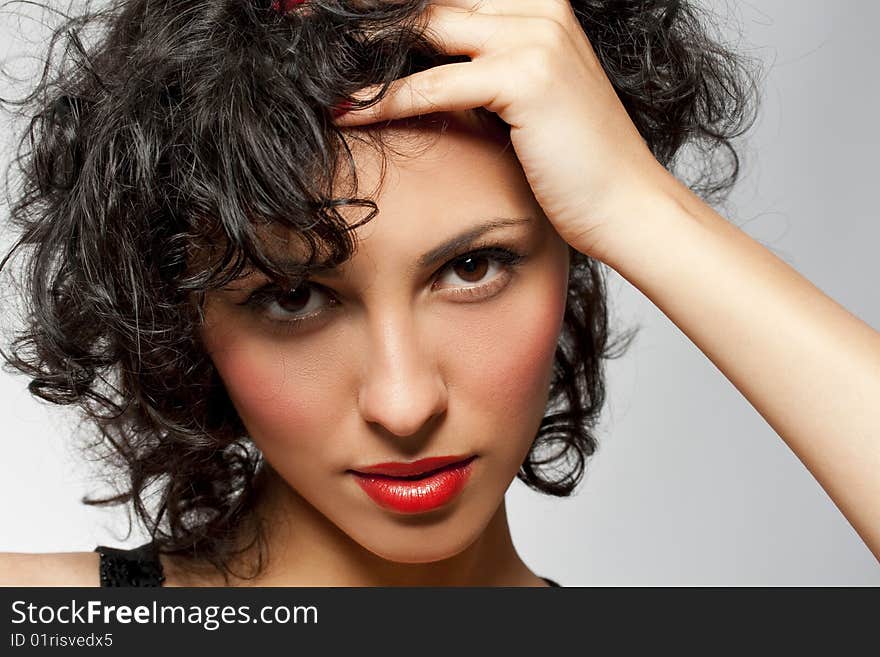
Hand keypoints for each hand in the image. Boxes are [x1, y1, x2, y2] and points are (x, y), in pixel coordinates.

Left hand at [331, 0, 679, 261]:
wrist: (628, 205)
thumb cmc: (575, 163)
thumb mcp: (523, 100)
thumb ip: (477, 70)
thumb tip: (412, 69)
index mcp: (537, 5)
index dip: (385, 4)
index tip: (329, 11)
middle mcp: (538, 8)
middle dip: (358, 12)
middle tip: (299, 19)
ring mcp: (536, 37)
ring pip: (422, 29)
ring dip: (360, 51)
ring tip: (310, 66)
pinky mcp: (527, 78)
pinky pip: (434, 85)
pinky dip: (384, 100)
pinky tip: (346, 113)